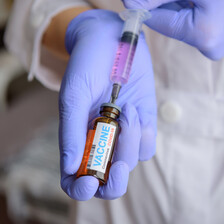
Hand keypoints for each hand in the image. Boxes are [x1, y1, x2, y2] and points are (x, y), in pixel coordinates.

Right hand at [59, 9, 156, 200]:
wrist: (111, 39)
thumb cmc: (86, 65)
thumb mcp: (74, 96)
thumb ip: (72, 131)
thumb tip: (70, 168)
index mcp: (78, 139)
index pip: (76, 178)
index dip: (81, 189)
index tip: (89, 184)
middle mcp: (102, 140)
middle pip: (109, 180)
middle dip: (114, 181)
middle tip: (117, 167)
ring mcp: (124, 133)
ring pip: (131, 160)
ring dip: (129, 141)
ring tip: (123, 108)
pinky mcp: (144, 121)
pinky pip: (148, 143)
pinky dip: (143, 132)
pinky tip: (133, 109)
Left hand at [118, 0, 223, 59]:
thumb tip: (130, 3)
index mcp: (201, 35)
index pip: (158, 22)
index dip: (140, 5)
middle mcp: (206, 49)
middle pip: (169, 24)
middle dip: (161, 3)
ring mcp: (213, 49)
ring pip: (181, 25)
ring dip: (176, 6)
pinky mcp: (217, 45)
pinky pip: (193, 28)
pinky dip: (188, 13)